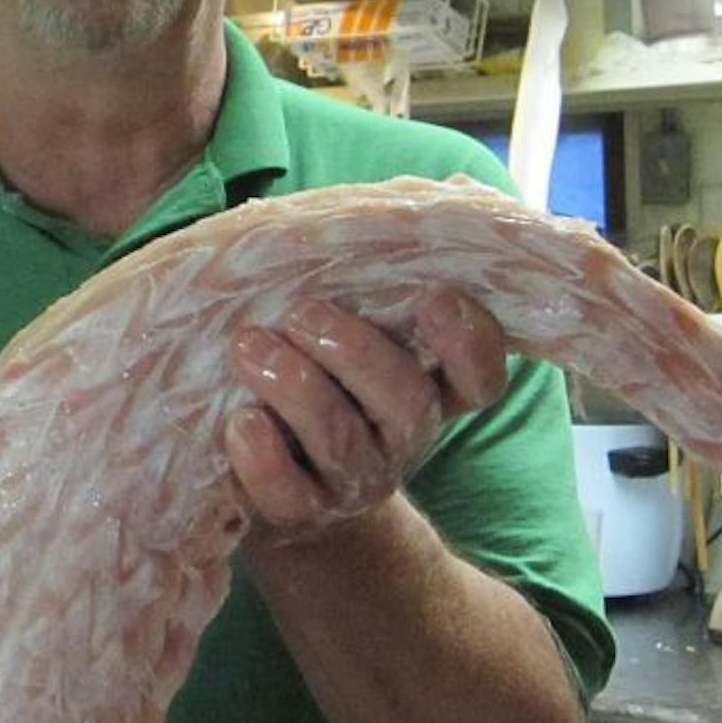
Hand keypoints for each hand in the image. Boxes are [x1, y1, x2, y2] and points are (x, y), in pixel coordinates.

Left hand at [223, 286, 507, 545]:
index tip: (435, 297)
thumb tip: (373, 210)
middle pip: (407, 402)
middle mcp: (402, 436)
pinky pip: (291, 493)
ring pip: (342, 440)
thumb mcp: (347, 339)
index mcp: (426, 388)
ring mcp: (357, 479)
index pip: (480, 378)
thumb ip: (362, 294)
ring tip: (251, 348)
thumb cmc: (316, 381)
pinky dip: (263, 458)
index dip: (470, 342)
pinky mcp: (304, 512)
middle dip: (357, 353)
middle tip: (303, 312)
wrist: (284, 490)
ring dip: (297, 389)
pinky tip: (241, 421)